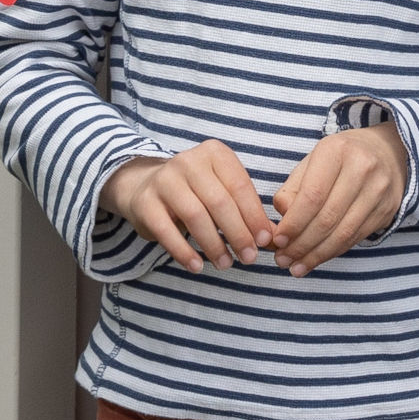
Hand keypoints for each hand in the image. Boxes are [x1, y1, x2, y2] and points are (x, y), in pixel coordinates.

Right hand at [103, 140, 278, 272]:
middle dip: (238, 233)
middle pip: (219, 202)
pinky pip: (166, 231)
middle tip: (249, 258)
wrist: (146, 187)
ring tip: (225, 264)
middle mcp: (188, 161)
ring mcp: (164, 180)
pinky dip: (184, 252)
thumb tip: (273, 239)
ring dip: (214, 245)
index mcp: (214, 153)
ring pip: (195, 216)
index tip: (265, 241)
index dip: (255, 216)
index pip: (240, 186)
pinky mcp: (145, 202)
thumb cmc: (196, 192)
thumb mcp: (223, 191)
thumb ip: (246, 211)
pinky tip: (197, 266)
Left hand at [271, 122, 407, 270]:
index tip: (278, 240)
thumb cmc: (339, 159)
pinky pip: (355, 238)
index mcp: (336, 151)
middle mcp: (362, 168)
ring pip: (343, 233)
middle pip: (327, 218)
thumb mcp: (311, 162)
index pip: (312, 196)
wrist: (386, 152)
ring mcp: (379, 191)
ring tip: (296, 267)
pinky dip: (333, 252)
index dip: (294, 223)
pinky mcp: (387, 210)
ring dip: (316, 255)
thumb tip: (282, 221)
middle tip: (282, 260)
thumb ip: (293, 190)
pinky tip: (316, 259)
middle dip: (301, 244)